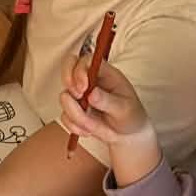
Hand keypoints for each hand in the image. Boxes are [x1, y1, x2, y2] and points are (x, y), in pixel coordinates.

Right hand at [59, 59, 161, 184]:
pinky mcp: (73, 110)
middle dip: (68, 81)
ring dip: (76, 114)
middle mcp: (90, 80)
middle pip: (68, 66)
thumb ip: (108, 101)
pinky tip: (89, 131)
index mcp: (105, 73)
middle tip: (77, 97)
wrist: (127, 135)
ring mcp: (79, 95)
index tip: (83, 88)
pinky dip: (75, 127)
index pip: (86, 60)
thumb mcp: (124, 109)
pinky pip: (64, 117)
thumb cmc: (130, 116)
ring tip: (93, 126)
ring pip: (65, 97)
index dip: (80, 70)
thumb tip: (91, 94)